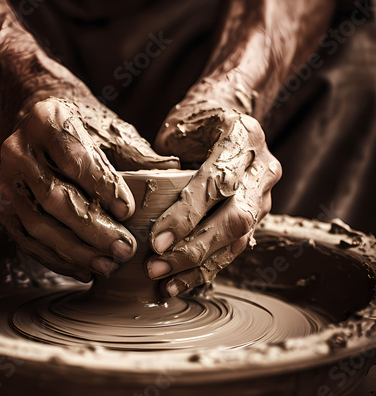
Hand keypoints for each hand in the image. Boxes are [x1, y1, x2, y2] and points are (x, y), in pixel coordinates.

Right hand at [0, 86, 178, 281]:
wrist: (36, 126)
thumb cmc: (80, 129)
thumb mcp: (105, 129)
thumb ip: (135, 152)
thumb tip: (174, 170)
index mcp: (45, 121)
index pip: (75, 160)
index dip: (103, 188)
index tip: (129, 211)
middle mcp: (17, 150)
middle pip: (56, 198)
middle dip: (93, 229)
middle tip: (125, 249)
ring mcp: (4, 180)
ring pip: (40, 225)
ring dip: (77, 251)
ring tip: (108, 265)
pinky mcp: (2, 206)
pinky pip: (27, 240)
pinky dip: (57, 258)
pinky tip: (83, 269)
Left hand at [149, 94, 280, 296]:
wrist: (228, 112)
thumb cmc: (196, 119)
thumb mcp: (178, 126)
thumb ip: (162, 160)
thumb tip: (131, 202)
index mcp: (243, 136)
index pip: (216, 182)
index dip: (187, 215)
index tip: (156, 241)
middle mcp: (262, 166)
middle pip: (236, 217)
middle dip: (194, 248)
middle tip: (156, 266)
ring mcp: (265, 191)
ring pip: (240, 238)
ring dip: (202, 265)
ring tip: (167, 283)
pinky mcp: (258, 211)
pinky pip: (238, 245)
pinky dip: (210, 265)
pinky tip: (184, 280)